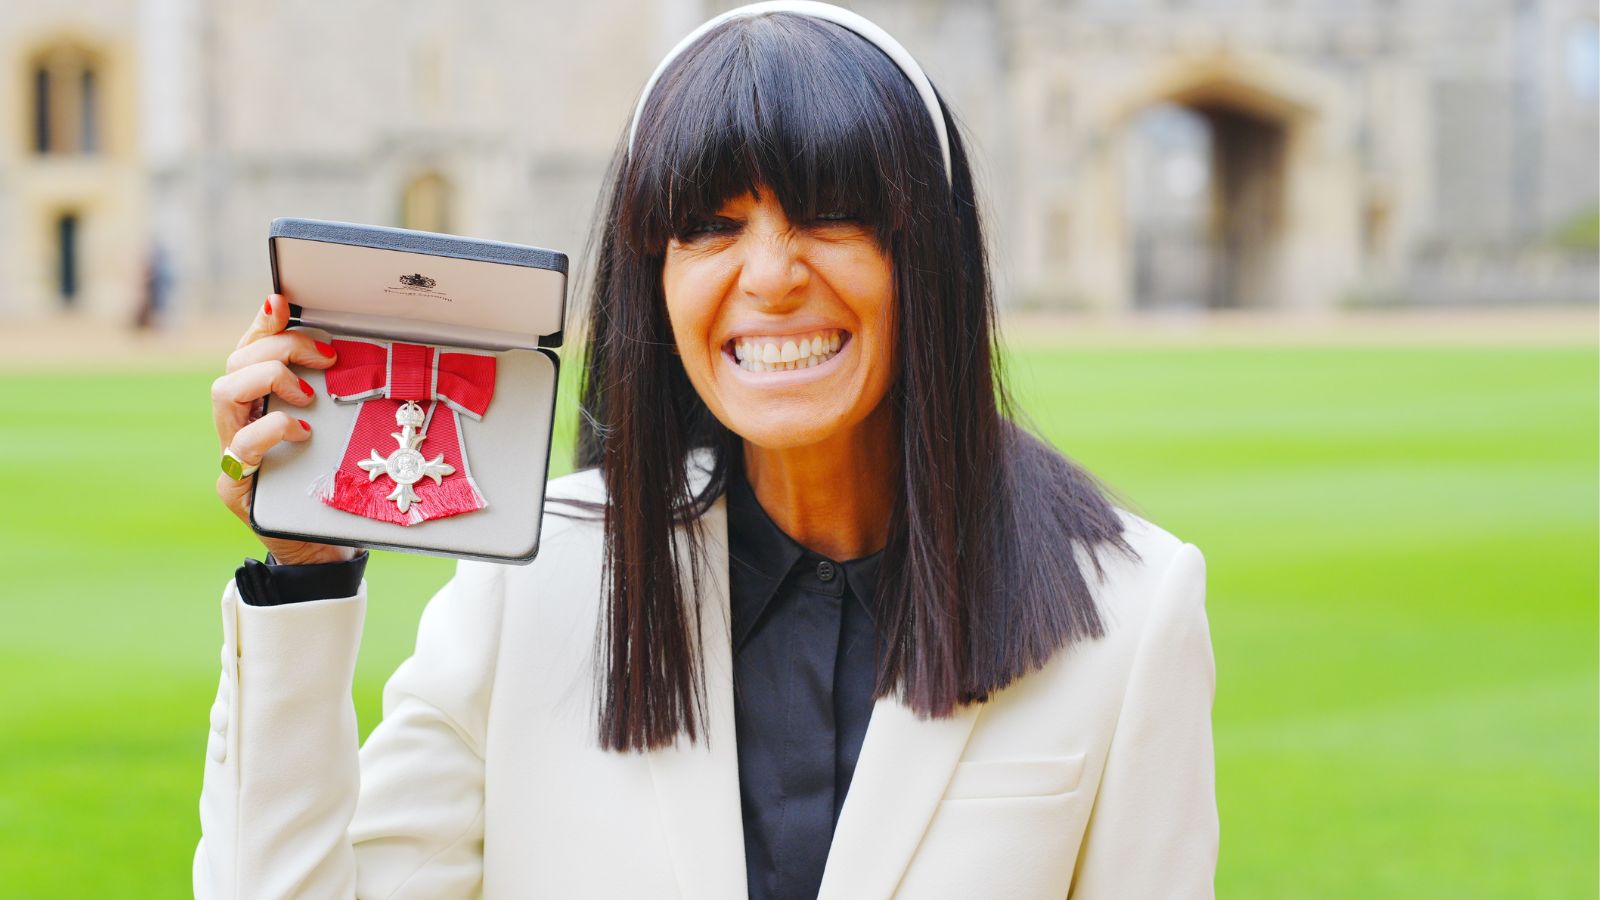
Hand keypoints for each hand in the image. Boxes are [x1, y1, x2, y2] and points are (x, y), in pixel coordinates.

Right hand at [212, 294, 354, 565]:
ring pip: (223, 395)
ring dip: (267, 381)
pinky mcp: (236, 486)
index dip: (262, 323)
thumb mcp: (338, 430)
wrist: (323, 546)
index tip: (282, 301)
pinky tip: (300, 431)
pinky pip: (240, 449)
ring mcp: (232, 454)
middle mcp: (237, 422)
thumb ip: (335, 396)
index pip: (249, 349)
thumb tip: (352, 350)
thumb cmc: (331, 481)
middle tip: (325, 358)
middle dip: (279, 349)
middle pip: (235, 363)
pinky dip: (271, 430)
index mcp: (260, 402)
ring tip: (308, 397)